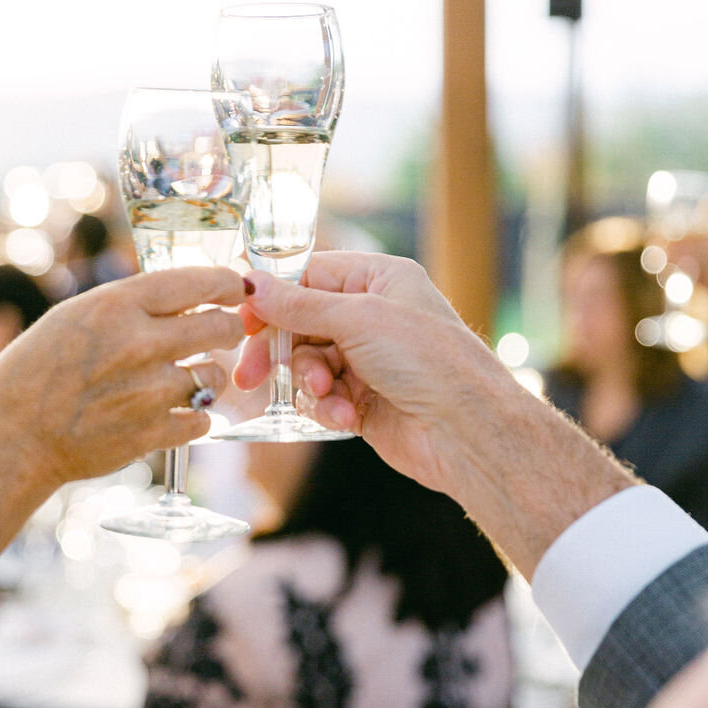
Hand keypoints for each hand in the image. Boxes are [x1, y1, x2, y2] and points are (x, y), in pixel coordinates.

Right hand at [0, 266, 246, 484]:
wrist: (13, 435)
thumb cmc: (37, 370)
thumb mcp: (76, 315)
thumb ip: (130, 304)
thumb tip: (185, 295)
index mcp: (118, 305)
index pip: (199, 281)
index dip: (227, 283)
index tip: (234, 288)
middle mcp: (140, 344)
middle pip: (222, 327)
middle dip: (229, 328)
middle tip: (222, 333)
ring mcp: (149, 392)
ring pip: (216, 376)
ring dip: (209, 376)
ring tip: (189, 379)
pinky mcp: (152, 434)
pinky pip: (202, 420)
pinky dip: (193, 417)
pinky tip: (173, 413)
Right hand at [234, 253, 505, 492]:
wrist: (466, 431)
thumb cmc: (430, 361)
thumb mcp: (358, 319)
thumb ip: (299, 305)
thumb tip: (251, 284)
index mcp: (379, 279)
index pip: (309, 276)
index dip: (273, 298)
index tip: (242, 319)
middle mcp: (373, 316)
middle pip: (300, 324)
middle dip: (282, 350)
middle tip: (252, 373)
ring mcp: (367, 360)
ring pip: (307, 365)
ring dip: (309, 383)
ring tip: (327, 395)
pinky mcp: (363, 401)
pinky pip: (322, 398)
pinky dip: (325, 407)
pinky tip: (343, 417)